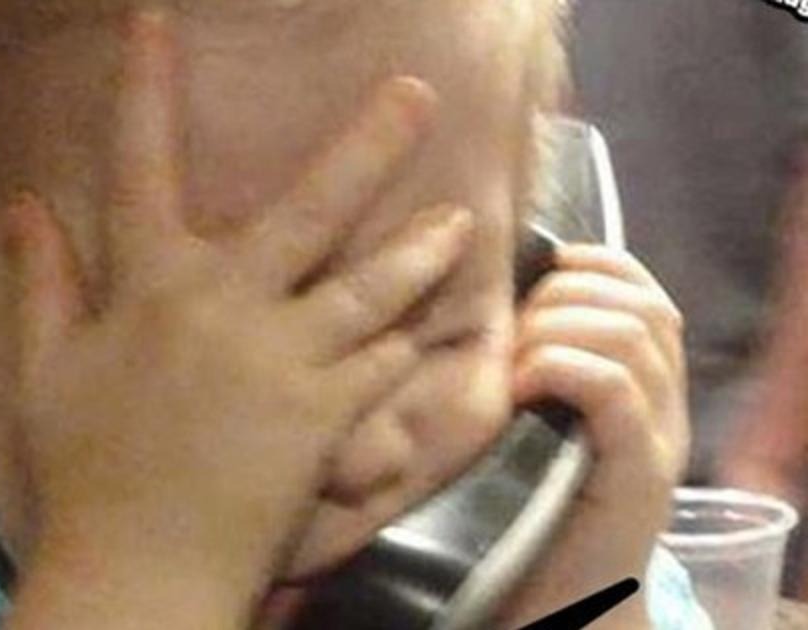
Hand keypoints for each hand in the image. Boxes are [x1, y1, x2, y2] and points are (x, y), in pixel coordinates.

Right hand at [6, 11, 469, 629]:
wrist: (135, 569)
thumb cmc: (84, 471)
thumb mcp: (44, 373)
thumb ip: (40, 285)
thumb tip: (19, 207)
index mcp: (149, 286)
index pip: (139, 163)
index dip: (144, 85)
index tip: (156, 20)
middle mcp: (224, 305)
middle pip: (308, 208)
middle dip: (368, 144)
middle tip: (417, 93)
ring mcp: (283, 359)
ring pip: (371, 287)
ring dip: (419, 249)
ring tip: (462, 222)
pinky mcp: (325, 416)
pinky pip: (381, 368)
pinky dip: (407, 349)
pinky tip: (433, 332)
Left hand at [498, 245, 688, 628]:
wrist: (558, 601)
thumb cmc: (526, 502)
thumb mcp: (532, 416)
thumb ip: (533, 358)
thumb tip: (488, 291)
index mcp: (646, 378)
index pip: (637, 284)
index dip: (586, 260)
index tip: (530, 270)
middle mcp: (668, 401)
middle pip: (636, 302)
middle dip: (561, 296)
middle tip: (507, 333)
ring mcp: (661, 438)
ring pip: (630, 333)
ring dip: (556, 328)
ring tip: (511, 365)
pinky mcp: (640, 477)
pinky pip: (616, 388)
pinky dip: (562, 367)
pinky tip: (520, 387)